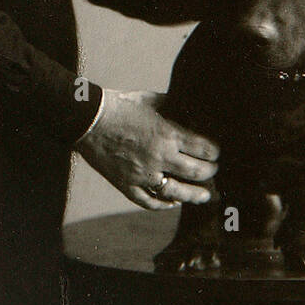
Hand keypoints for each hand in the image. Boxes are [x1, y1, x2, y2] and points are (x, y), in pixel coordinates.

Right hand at [75, 89, 218, 209]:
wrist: (88, 119)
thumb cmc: (121, 105)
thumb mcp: (152, 100)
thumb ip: (174, 107)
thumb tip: (191, 111)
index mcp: (169, 134)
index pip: (205, 150)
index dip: (215, 152)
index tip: (217, 153)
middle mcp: (160, 157)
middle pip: (197, 173)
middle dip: (210, 172)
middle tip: (214, 171)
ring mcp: (143, 174)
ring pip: (178, 193)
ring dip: (195, 195)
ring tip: (204, 196)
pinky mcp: (127, 185)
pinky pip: (150, 202)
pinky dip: (164, 204)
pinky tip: (173, 202)